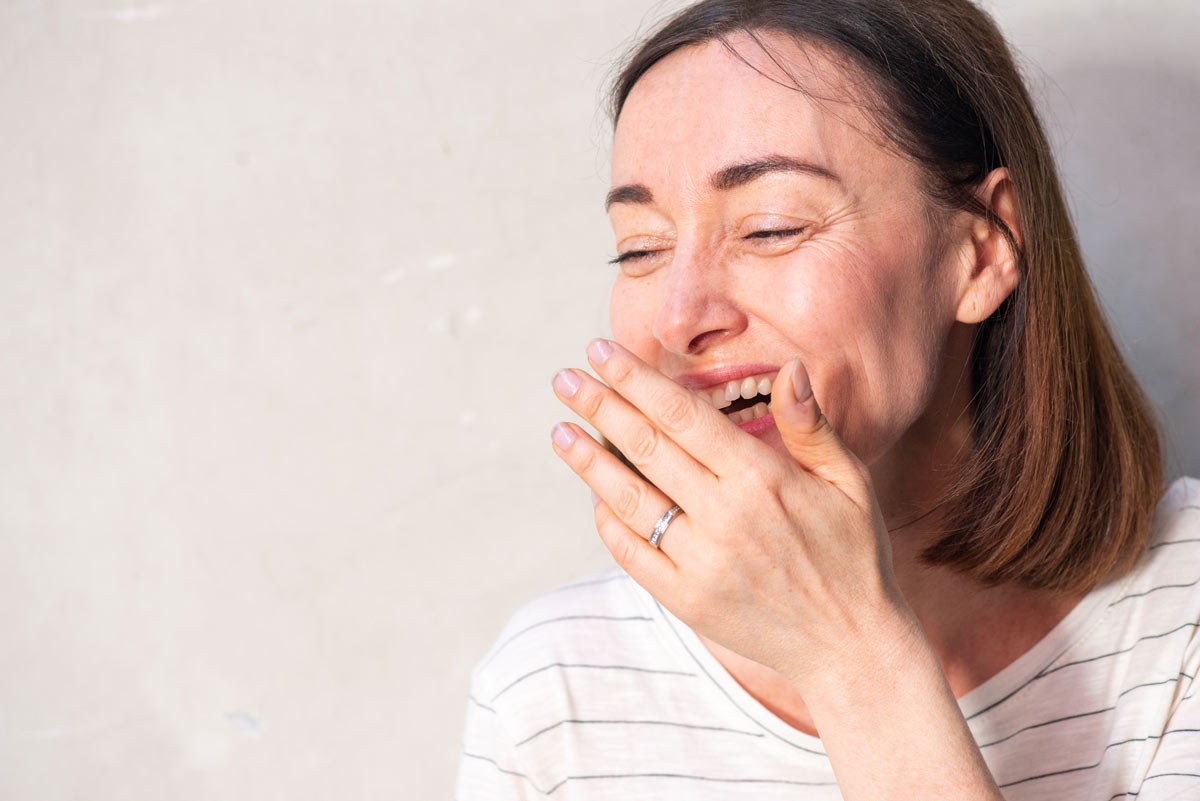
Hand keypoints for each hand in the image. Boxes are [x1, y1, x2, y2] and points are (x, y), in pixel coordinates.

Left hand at [550, 338, 913, 687]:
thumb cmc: (852, 553)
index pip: (683, 415)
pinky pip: (633, 553)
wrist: (849, 646)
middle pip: (646, 448)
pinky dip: (608, 522)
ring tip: (560, 431)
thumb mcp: (848, 481)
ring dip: (589, 463)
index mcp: (763, 478)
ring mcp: (702, 562)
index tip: (602, 352)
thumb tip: (790, 367)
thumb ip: (810, 425)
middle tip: (565, 379)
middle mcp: (726, 517)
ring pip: (630, 500)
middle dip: (600, 407)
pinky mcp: (686, 599)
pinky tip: (594, 495)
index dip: (637, 380)